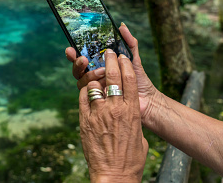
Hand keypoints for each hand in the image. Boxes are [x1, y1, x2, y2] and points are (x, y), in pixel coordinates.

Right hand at [66, 23, 159, 122]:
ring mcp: (95, 89)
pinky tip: (103, 84)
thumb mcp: (133, 58)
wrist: (147, 99)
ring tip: (102, 71)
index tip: (71, 48)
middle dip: (77, 63)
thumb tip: (122, 26)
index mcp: (98, 65)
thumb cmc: (139, 79)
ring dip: (89, 75)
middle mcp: (94, 76)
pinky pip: (89, 94)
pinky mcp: (99, 100)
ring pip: (81, 81)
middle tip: (83, 59)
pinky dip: (94, 88)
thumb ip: (128, 42)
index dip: (73, 54)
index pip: (81, 58)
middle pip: (78, 70)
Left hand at [79, 49, 147, 181]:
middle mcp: (115, 109)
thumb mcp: (140, 137)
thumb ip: (133, 120)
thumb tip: (128, 114)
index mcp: (132, 111)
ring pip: (94, 85)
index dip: (125, 64)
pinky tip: (86, 90)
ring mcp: (98, 113)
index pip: (129, 79)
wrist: (114, 175)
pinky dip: (84, 92)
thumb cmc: (130, 159)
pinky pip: (82, 98)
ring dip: (94, 79)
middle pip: (112, 76)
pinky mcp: (85, 120)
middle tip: (107, 53)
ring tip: (95, 76)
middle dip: (109, 60)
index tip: (122, 56)